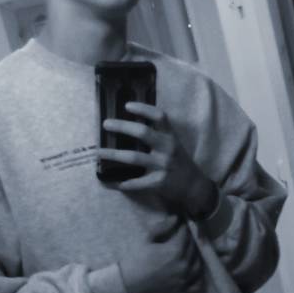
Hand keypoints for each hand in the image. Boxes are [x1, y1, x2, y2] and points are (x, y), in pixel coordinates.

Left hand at [99, 102, 218, 217]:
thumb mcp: (173, 144)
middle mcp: (168, 148)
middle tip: (105, 124)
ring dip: (113, 154)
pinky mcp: (159, 182)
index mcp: (170, 137)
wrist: (194, 187)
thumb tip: (128, 126)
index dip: (143, 109)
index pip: (159, 116)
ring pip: (134, 157)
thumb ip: (157, 135)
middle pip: (142, 133)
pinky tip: (111, 181)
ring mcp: (163, 166)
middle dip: (122, 127)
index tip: (127, 105)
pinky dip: (123, 182)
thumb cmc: (178, 162)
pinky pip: (136, 182)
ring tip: (99, 152)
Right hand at [119, 222, 203, 292]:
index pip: (186, 234)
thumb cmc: (136, 261)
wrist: (129, 287)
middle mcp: (184, 265)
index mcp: (175, 250)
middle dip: (190, 239)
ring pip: (197, 264)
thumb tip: (176, 217)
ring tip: (189, 251)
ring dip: (195, 255)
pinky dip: (198, 276)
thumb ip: (163, 227)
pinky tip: (193, 270)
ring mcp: (185, 280)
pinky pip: (198, 284)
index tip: (182, 222)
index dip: (184, 226)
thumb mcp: (147, 240)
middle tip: (184, 235)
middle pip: (193, 247)